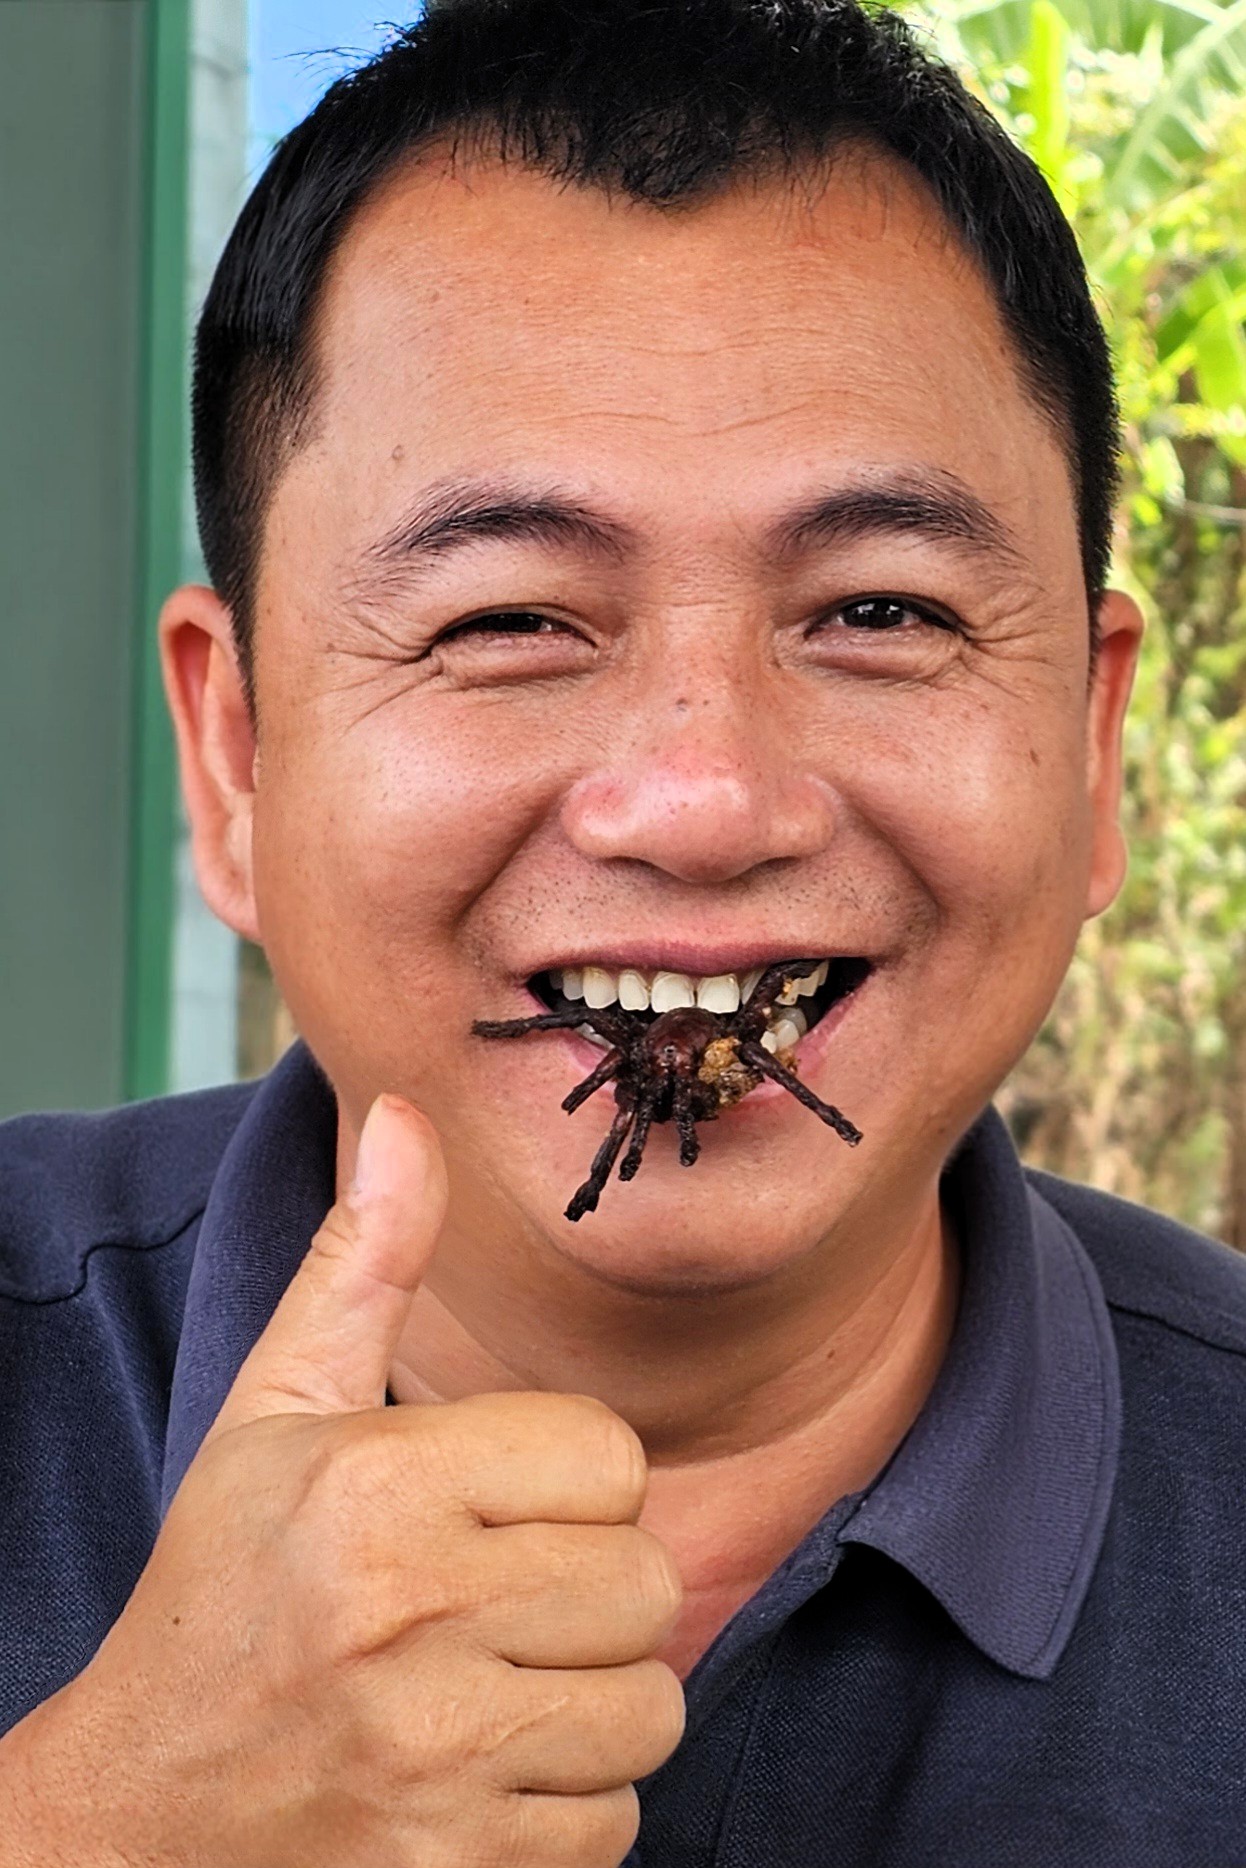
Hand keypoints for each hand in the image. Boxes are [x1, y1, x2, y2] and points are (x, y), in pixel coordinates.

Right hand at [23, 1092, 684, 1866]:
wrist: (141, 1821)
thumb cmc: (226, 1593)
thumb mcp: (276, 1411)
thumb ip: (361, 1262)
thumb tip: (406, 1115)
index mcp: (377, 1485)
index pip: (610, 1458)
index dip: (562, 1482)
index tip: (490, 1508)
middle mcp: (410, 1619)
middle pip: (644, 1580)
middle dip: (583, 1590)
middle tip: (488, 1603)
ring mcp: (437, 1762)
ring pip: (647, 1705)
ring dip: (586, 1700)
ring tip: (485, 1688)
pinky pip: (614, 1824)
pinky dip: (564, 1805)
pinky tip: (476, 1776)